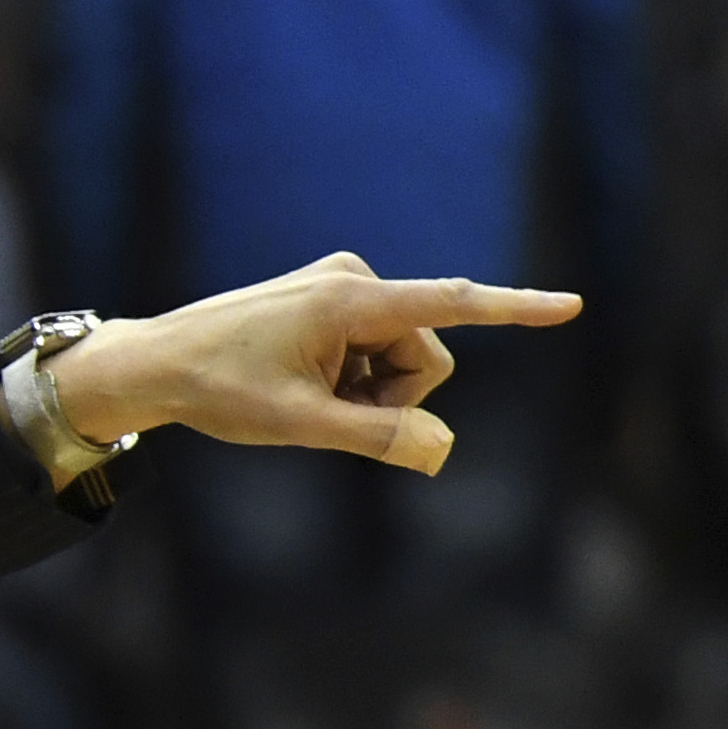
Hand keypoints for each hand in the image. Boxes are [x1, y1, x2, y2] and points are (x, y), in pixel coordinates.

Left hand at [44, 253, 582, 473]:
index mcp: (351, 302)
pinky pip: (373, 348)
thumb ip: (376, 438)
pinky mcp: (332, 295)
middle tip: (323, 410)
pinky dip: (350, 375)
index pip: (452, 305)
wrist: (156, 364)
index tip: (571, 307)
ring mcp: (342, 284)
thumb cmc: (219, 391)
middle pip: (426, 357)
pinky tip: (301, 378)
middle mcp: (354, 279)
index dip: (516, 310)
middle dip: (392, 396)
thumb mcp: (300, 426)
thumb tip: (441, 449)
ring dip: (368, 389)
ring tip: (305, 393)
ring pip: (401, 358)